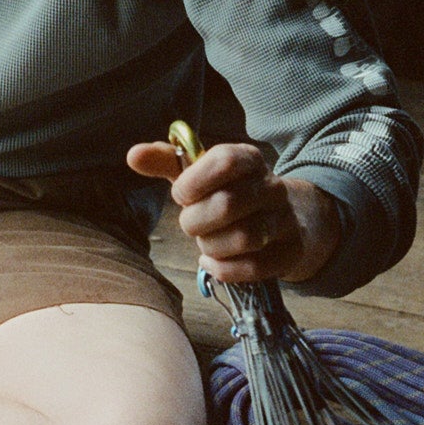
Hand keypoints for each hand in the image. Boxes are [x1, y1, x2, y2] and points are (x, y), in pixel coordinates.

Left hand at [126, 139, 342, 285]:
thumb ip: (167, 162)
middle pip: (228, 205)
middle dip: (196, 221)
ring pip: (244, 238)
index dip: (194, 181)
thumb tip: (133, 155)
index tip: (181, 194)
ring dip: (211, 246)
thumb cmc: (230, 194)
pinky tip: (212, 262)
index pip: (224, 161)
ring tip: (206, 242)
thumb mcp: (201, 175)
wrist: (287, 219)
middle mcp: (272, 187)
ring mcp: (285, 221)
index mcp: (249, 159)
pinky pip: (254, 267)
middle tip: (190, 224)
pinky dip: (224, 269)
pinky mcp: (290, 252)